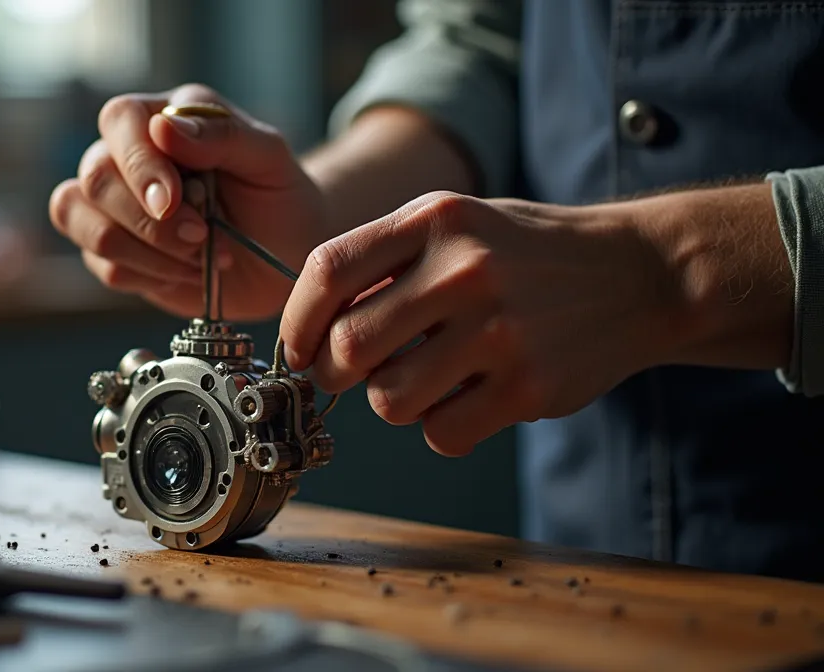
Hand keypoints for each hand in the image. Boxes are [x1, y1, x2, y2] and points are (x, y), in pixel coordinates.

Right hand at [49, 84, 327, 320]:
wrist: (285, 255)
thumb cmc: (278, 196)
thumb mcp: (268, 158)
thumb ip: (221, 134)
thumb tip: (163, 127)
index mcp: (162, 117)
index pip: (121, 121)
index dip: (138, 163)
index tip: (172, 202)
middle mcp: (127, 157)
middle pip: (95, 178)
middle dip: (149, 221)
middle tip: (203, 238)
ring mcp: (114, 207)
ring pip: (83, 222)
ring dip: (146, 251)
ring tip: (201, 257)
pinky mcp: (115, 253)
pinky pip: (104, 265)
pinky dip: (151, 275)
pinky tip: (191, 272)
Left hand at [279, 191, 689, 455]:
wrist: (638, 274)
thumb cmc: (523, 254)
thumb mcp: (454, 226)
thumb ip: (382, 262)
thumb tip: (305, 329)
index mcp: (436, 220)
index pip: (327, 270)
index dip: (296, 320)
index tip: (298, 346)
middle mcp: (465, 270)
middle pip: (349, 347)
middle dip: (333, 373)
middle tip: (348, 375)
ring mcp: (500, 331)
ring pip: (389, 400)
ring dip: (392, 401)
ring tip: (424, 378)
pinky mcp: (529, 387)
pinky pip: (441, 433)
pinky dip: (441, 427)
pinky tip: (468, 398)